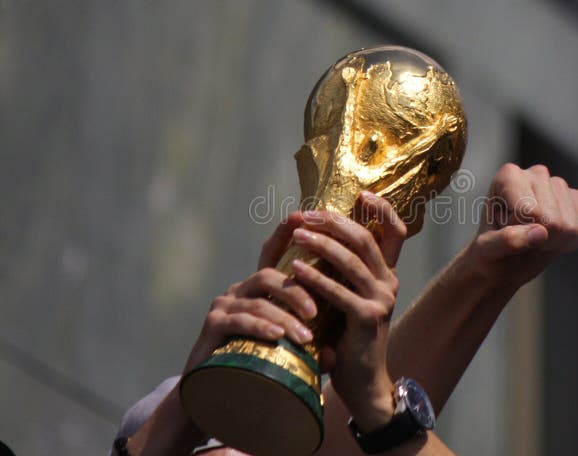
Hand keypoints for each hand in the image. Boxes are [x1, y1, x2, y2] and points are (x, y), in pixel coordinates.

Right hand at [183, 211, 317, 373]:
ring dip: (284, 317)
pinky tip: (276, 337)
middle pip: (270, 276)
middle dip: (296, 291)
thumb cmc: (254, 366)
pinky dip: (260, 327)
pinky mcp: (212, 325)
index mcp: (259, 289)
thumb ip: (308, 348)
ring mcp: (224, 306)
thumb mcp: (285, 351)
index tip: (302, 216)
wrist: (215, 394)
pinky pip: (239, 320)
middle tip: (316, 312)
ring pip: (258, 300)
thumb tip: (332, 356)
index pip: (272, 254)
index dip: (285, 233)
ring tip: (305, 338)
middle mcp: (240, 290)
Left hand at [290, 191, 406, 431]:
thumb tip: (318, 233)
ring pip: (352, 260)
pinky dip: (315, 278)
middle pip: (366, 239)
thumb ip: (340, 270)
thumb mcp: (346, 295)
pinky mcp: (367, 319)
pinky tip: (295, 269)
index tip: (362, 193)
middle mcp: (388, 282)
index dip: (383, 209)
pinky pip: (339, 291)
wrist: (360, 379)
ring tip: (298, 234)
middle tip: (309, 214)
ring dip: (322, 244)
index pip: (396, 232)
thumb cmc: (346, 334)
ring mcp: (381, 300)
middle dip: (336, 222)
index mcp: (386, 274)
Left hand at [467, 163, 577, 289]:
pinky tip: (551, 237)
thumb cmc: (490, 253)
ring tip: (534, 237)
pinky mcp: (577, 202)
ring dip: (553, 242)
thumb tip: (541, 231)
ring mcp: (559, 185)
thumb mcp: (487, 251)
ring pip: (569, 226)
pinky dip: (569, 243)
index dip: (518, 230)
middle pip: (552, 220)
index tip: (505, 230)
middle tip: (522, 238)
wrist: (505, 260)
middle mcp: (536, 173)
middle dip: (537, 238)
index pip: (529, 211)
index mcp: (508, 176)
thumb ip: (507, 240)